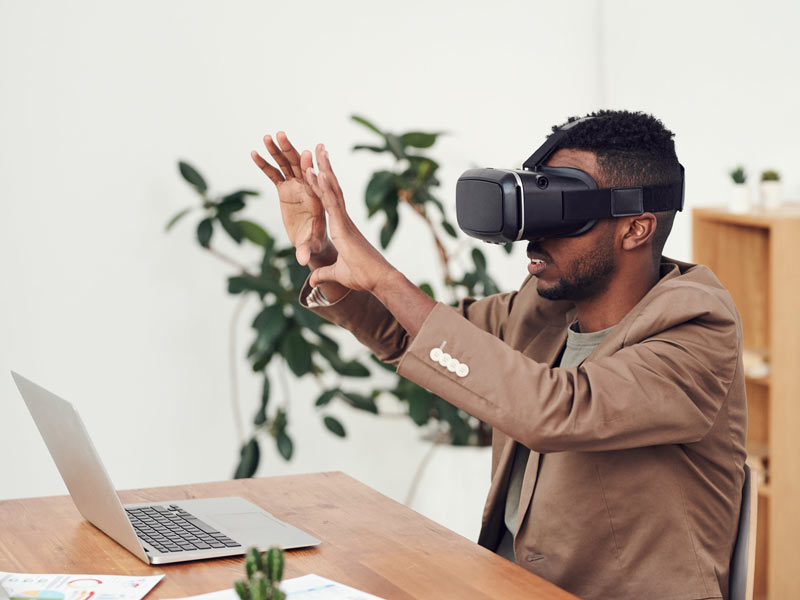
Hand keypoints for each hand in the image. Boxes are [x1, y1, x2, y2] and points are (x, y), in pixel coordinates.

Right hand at [250, 132, 333, 267]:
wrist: (312, 242)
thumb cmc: (315, 243)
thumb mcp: (311, 246)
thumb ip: (306, 250)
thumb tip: (302, 261)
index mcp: (319, 198)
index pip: (316, 181)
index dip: (311, 169)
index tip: (307, 155)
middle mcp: (308, 188)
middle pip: (300, 166)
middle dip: (291, 151)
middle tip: (282, 135)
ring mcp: (296, 187)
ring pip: (287, 165)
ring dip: (277, 150)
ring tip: (267, 136)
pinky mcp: (285, 189)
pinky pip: (274, 174)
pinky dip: (265, 164)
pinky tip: (254, 152)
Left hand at [304, 144, 396, 293]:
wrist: (378, 280)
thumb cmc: (363, 277)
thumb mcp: (337, 274)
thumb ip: (324, 274)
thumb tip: (313, 280)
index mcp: (342, 228)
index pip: (330, 201)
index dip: (323, 184)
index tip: (317, 168)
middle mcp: (343, 220)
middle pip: (332, 189)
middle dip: (325, 168)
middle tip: (319, 149)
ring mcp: (344, 221)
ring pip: (332, 190)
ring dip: (324, 170)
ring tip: (316, 151)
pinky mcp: (344, 227)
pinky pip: (332, 203)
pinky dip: (325, 188)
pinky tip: (318, 173)